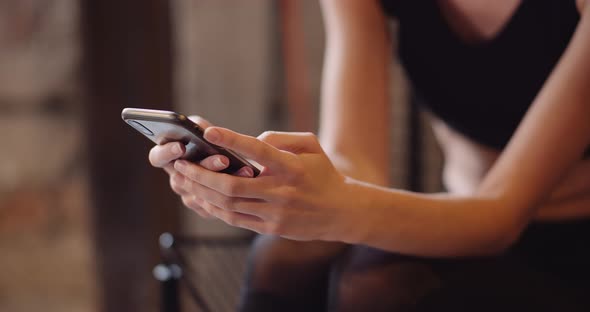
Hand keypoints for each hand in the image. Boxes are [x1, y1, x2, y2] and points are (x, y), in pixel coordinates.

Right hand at [148, 116, 253, 217]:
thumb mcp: (205, 130)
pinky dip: (235, 189)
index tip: (182, 146)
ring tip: (246, 170)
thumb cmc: (214, 140)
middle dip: (206, 167)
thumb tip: (201, 127)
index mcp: (168, 156)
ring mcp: (188, 194)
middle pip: (183, 177)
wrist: (237, 163)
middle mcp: (176, 177)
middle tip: (224, 160)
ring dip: (225, 179)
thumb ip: (199, 128)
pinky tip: (250, 180)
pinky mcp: (205, 206)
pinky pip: (216, 203)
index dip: (167, 153)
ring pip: (201, 191)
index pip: (157, 157)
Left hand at [170, 127, 360, 241]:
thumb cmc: (323, 173)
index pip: (259, 152)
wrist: (341, 212)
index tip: (209, 132)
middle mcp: (283, 192)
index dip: (232, 141)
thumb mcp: (311, 146)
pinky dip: (213, 208)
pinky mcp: (271, 228)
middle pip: (233, 186)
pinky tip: (199, 197)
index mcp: (293, 167)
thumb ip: (281, 138)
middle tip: (180, 163)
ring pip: (228, 205)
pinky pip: (234, 219)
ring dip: (201, 192)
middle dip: (201, 175)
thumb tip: (250, 140)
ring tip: (182, 179)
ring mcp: (275, 214)